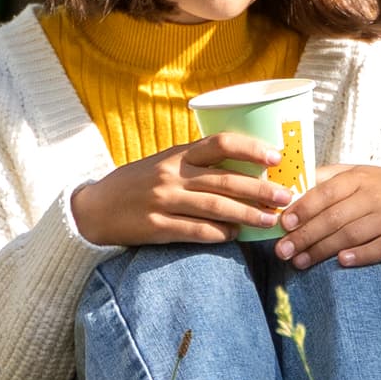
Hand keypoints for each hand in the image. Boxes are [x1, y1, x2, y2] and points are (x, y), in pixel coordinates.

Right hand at [70, 134, 292, 248]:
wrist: (94, 208)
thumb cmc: (137, 184)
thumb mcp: (164, 164)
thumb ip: (197, 164)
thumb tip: (245, 169)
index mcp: (177, 154)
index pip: (220, 143)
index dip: (251, 148)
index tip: (276, 158)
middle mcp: (171, 174)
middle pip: (225, 179)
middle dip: (260, 189)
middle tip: (286, 196)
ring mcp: (163, 201)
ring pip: (215, 207)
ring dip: (247, 215)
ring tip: (270, 221)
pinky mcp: (155, 227)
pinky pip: (195, 231)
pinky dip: (219, 234)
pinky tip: (235, 236)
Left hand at [277, 165, 380, 270]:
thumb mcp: (358, 174)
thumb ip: (326, 179)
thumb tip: (290, 187)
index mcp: (358, 179)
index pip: (326, 192)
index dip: (303, 208)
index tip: (284, 223)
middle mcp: (374, 197)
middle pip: (334, 218)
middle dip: (305, 236)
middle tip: (283, 251)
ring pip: (351, 235)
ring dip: (323, 250)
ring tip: (300, 262)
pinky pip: (378, 249)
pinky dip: (359, 256)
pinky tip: (341, 262)